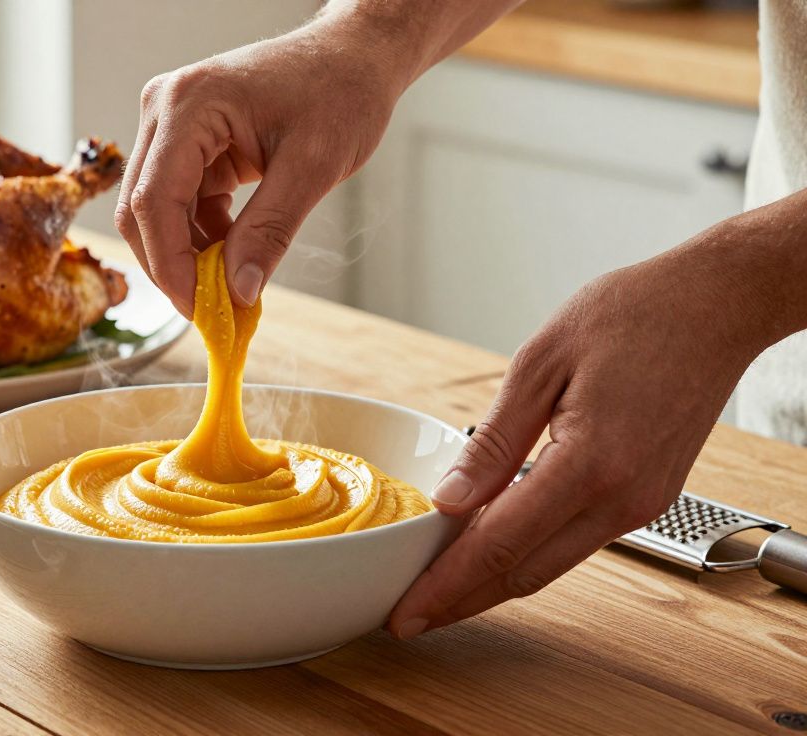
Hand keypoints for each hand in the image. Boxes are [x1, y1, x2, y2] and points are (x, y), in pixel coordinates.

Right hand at [115, 10, 413, 315]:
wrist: (353, 57)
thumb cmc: (340, 91)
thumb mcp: (314, 166)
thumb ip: (270, 231)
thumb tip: (239, 292)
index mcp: (189, 105)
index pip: (154, 199)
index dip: (170, 263)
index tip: (199, 309)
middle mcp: (165, 111)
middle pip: (142, 209)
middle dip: (173, 265)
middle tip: (213, 311)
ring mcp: (171, 127)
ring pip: (157, 212)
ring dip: (189, 255)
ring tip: (232, 287)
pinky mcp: (186, 144)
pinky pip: (180, 204)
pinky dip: (203, 238)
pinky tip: (235, 256)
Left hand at [387, 226, 783, 638]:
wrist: (716, 304)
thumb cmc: (633, 315)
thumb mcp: (540, 363)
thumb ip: (493, 441)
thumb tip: (449, 499)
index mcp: (590, 464)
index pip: (499, 545)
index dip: (446, 584)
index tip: (405, 612)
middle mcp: (621, 498)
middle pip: (525, 574)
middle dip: (462, 602)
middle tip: (408, 618)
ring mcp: (641, 504)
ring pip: (552, 565)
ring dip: (494, 585)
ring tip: (439, 590)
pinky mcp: (647, 498)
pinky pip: (576, 542)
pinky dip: (529, 555)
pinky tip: (491, 551)